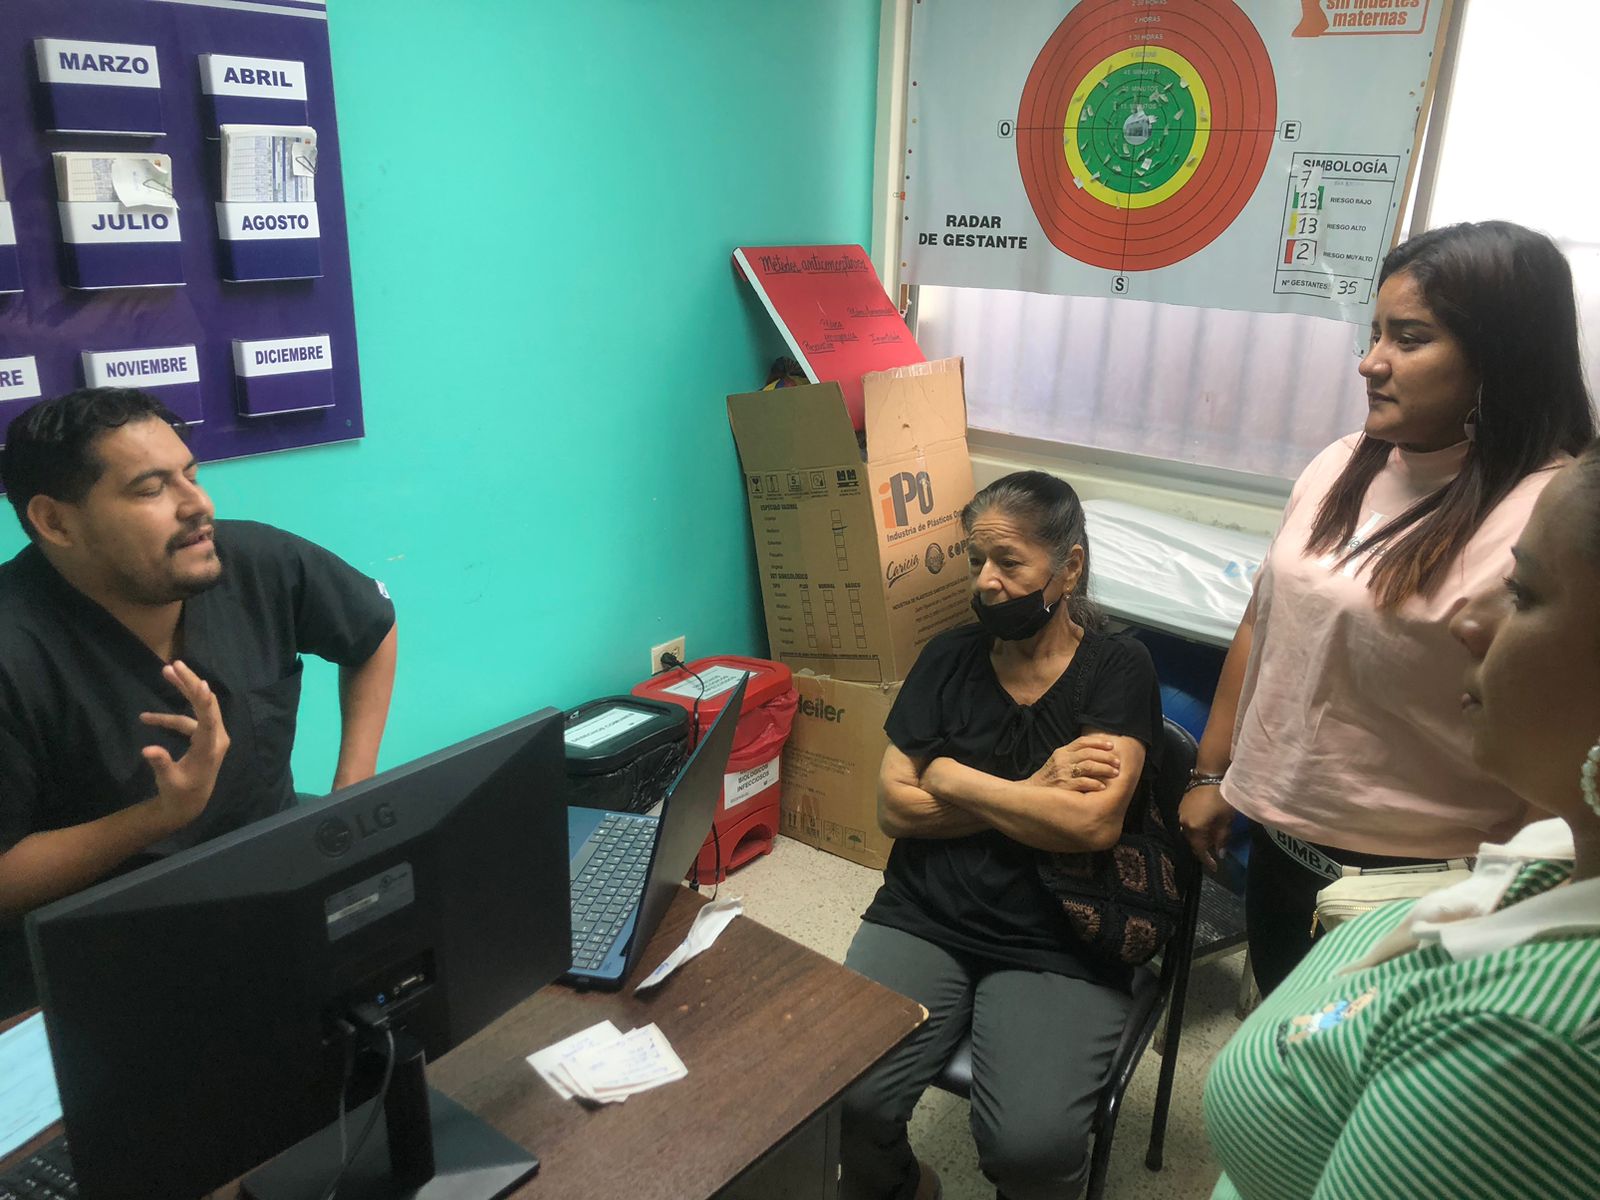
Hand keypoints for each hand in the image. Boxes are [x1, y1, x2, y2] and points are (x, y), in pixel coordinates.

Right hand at [138, 660, 230, 833]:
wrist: (188, 804)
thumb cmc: (179, 794)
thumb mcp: (168, 781)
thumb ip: (161, 764)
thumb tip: (147, 750)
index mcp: (210, 748)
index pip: (209, 719)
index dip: (204, 701)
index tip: (200, 683)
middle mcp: (216, 737)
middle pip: (206, 705)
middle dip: (191, 684)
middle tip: (175, 664)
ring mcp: (211, 736)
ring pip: (198, 709)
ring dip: (182, 691)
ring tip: (165, 672)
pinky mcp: (203, 737)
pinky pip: (188, 720)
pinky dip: (169, 717)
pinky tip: (147, 717)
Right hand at [1030, 736, 1120, 792]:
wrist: (1032, 793)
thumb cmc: (1049, 778)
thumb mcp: (1057, 761)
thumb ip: (1073, 756)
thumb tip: (1096, 752)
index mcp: (1062, 752)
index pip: (1082, 742)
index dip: (1098, 742)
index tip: (1111, 746)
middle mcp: (1062, 760)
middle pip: (1088, 753)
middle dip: (1106, 757)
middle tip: (1117, 762)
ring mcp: (1063, 773)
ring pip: (1088, 766)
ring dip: (1104, 769)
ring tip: (1114, 773)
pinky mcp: (1064, 786)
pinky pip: (1082, 782)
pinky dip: (1094, 783)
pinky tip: (1102, 786)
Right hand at [1178, 783, 1234, 870]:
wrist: (1210, 774)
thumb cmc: (1221, 798)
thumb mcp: (1225, 820)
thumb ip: (1221, 838)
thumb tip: (1219, 853)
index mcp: (1194, 828)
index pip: (1200, 850)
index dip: (1207, 860)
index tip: (1215, 868)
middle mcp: (1184, 822)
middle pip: (1193, 841)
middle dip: (1203, 848)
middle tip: (1214, 853)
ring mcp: (1181, 813)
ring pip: (1190, 832)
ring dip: (1199, 837)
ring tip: (1210, 839)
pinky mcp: (1182, 805)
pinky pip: (1188, 822)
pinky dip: (1196, 827)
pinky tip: (1204, 826)